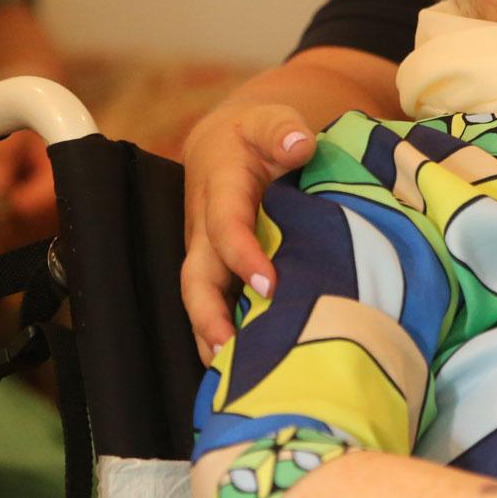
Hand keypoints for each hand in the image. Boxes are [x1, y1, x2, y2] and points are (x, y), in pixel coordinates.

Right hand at [181, 101, 316, 361]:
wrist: (229, 143)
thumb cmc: (260, 135)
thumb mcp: (271, 119)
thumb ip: (283, 130)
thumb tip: (300, 145)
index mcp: (220, 189)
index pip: (226, 227)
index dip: (243, 256)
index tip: (269, 285)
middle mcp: (204, 228)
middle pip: (196, 278)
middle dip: (209, 316)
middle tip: (233, 350)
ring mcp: (206, 252)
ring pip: (199, 299)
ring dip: (210, 337)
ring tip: (234, 379)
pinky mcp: (215, 269)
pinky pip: (213, 304)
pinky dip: (221, 337)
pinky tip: (245, 370)